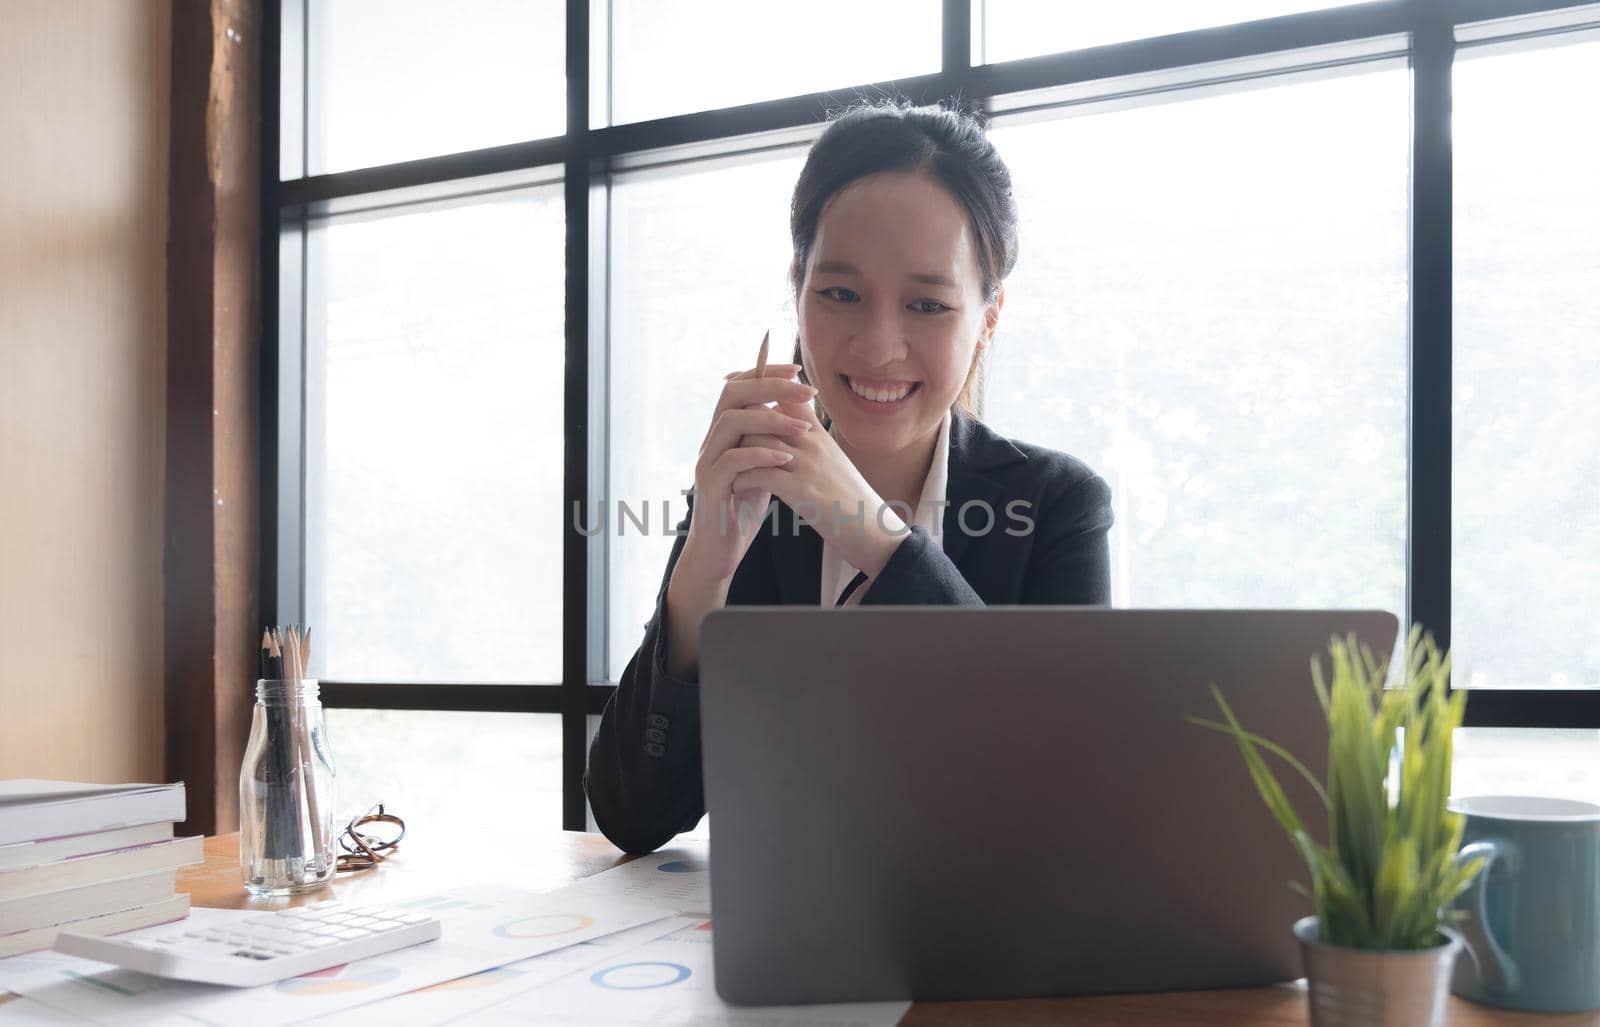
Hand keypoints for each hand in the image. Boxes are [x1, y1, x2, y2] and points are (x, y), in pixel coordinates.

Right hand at [679, 354, 818, 582]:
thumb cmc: (742, 508)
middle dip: (770, 386)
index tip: (796, 371)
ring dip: (771, 420)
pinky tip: (785, 459)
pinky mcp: (710, 486)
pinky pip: (732, 461)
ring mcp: (707, 462)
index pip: (738, 385)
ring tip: (803, 430)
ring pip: (731, 421)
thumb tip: (796, 412)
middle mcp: (711, 441)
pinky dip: (761, 455)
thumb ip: (770, 440)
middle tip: (806, 391)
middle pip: (732, 393)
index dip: (765, 372)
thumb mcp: (762, 467)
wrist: (721, 550)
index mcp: (724, 432)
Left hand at [728, 393, 910, 578]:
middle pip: (763, 414)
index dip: (759, 393)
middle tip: (724, 445)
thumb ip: (810, 438)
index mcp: (818, 433)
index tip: (738, 402)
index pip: (786, 395)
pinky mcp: (802, 491)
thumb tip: (786, 421)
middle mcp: (813, 442)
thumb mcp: (832, 458)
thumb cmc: (849, 497)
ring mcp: (808, 465)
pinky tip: (738, 489)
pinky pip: (760, 474)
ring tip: (728, 469)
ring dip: (736, 455)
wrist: (873, 530)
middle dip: (739, 428)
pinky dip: (743, 480)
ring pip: (757, 441)